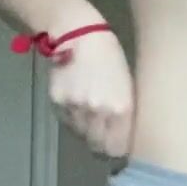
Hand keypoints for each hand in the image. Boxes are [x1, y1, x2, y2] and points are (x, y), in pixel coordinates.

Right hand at [46, 22, 134, 157]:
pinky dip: (73, 118)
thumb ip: (124, 114)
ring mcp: (76, 108)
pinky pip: (68, 122)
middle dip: (102, 144)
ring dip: (87, 129)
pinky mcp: (58, 102)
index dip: (117, 150)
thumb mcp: (127, 86)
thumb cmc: (111, 58)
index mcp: (121, 109)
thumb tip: (119, 140)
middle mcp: (98, 112)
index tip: (117, 146)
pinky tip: (78, 101)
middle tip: (103, 133)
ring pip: (81, 135)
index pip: (117, 148)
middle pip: (98, 146)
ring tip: (91, 110)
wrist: (79, 35)